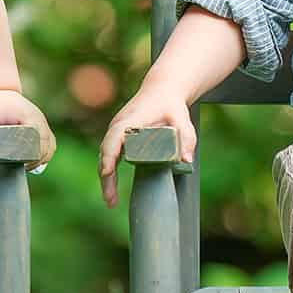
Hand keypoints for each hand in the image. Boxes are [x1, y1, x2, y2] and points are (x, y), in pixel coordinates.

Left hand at [0, 89, 55, 165]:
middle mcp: (36, 117)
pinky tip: (34, 161)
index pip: (36, 139)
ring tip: (25, 166)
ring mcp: (40, 121)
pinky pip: (49, 143)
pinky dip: (45, 153)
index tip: (21, 164)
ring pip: (49, 145)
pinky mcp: (40, 125)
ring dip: (41, 158)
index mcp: (24, 115)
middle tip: (19, 167)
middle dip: (35, 159)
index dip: (31, 154)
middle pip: (45, 145)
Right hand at [96, 85, 195, 208]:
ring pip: (105, 156)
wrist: (162, 90)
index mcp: (130, 121)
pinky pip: (110, 155)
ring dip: (106, 179)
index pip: (114, 139)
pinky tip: (111, 189)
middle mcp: (118, 126)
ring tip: (111, 202)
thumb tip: (186, 161)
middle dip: (106, 177)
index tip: (107, 173)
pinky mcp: (120, 137)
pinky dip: (109, 172)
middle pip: (106, 153)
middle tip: (111, 201)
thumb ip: (187, 138)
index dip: (110, 156)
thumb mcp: (182, 118)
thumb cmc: (170, 104)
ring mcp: (117, 132)